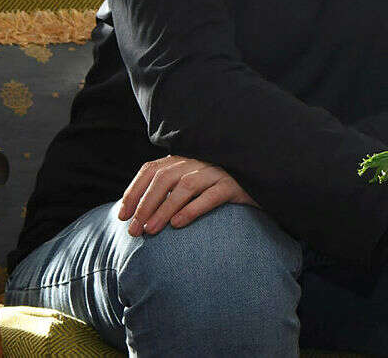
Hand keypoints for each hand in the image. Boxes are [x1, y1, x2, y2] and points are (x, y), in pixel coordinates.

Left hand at [118, 155, 257, 236]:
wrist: (265, 183)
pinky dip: (191, 209)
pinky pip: (210, 196)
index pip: (152, 169)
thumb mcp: (195, 184)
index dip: (134, 190)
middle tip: (134, 231)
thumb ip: (172, 189)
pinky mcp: (236, 185)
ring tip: (151, 231)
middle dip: (144, 205)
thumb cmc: (224, 189)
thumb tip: (137, 213)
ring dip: (163, 209)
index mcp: (186, 158)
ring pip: (184, 187)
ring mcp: (219, 171)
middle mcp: (200, 160)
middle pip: (164, 178)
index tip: (122, 215)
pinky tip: (178, 224)